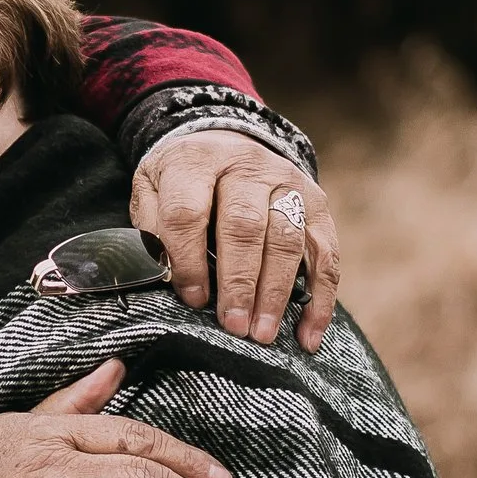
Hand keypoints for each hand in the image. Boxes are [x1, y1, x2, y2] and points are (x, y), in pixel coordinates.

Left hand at [132, 129, 339, 351]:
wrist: (225, 143)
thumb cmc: (183, 181)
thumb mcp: (151, 189)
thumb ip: (151, 228)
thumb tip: (164, 276)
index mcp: (195, 160)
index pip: (188, 212)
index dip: (188, 260)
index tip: (192, 298)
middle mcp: (246, 165)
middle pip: (244, 225)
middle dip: (239, 282)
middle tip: (234, 326)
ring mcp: (287, 182)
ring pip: (287, 239)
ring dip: (276, 292)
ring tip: (262, 333)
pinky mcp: (316, 203)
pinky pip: (325, 252)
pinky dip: (320, 298)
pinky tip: (307, 334)